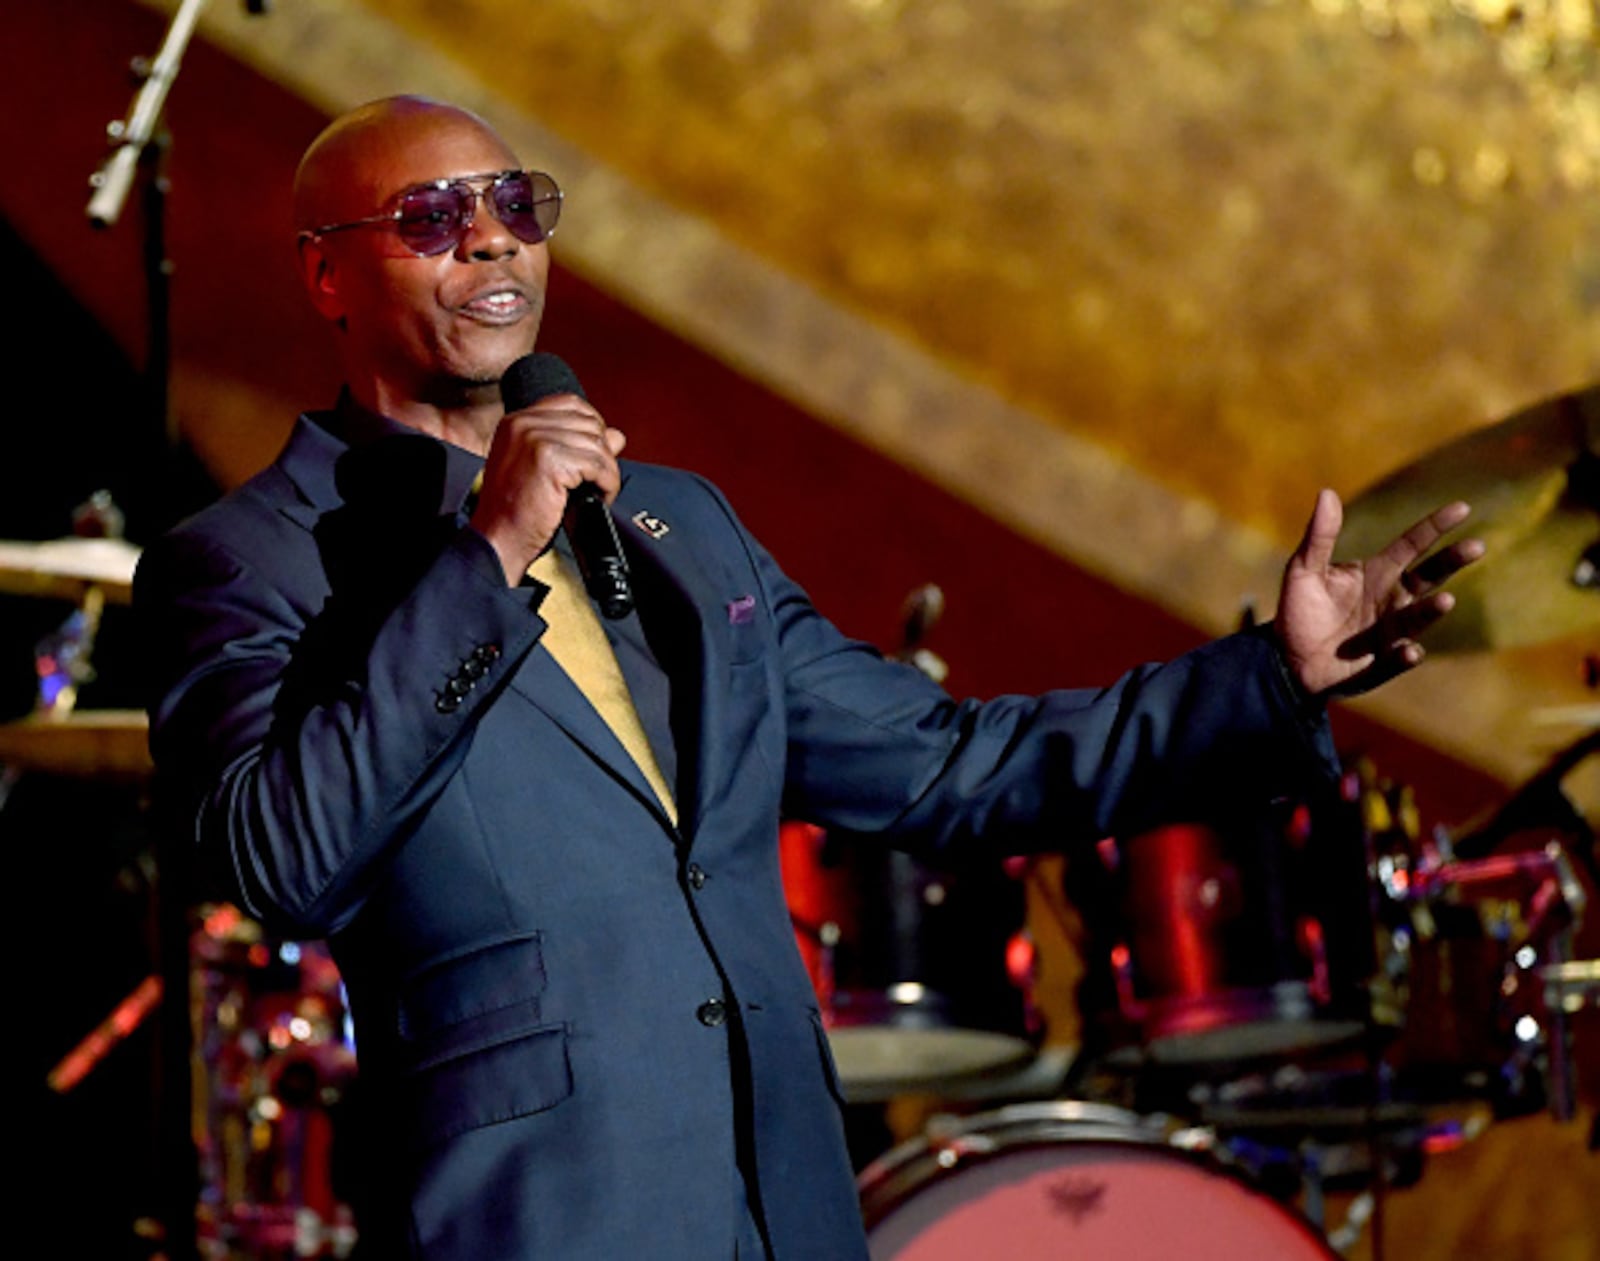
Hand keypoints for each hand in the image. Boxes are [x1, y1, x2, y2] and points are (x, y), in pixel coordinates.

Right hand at [469, 393, 625, 584]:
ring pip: (597, 444)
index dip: (592, 427)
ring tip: (598, 492)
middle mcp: (523, 424)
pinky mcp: (550, 460)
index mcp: (517, 421)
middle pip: (588, 423)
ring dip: (607, 472)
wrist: (497, 539)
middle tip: (599, 480)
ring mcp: (535, 438)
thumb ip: (577, 446)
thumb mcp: (545, 469)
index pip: (571, 404)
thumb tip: (616, 436)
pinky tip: (599, 497)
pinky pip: (598, 465)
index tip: (596, 453)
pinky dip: (607, 484)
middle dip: (602, 452)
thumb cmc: (516, 511)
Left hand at [1274, 489, 1484, 697]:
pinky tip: (1410, 651)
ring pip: (1417, 619)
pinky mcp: (1379, 665)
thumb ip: (1319, 537)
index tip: (1463, 507)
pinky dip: (1405, 657)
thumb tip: (1326, 492)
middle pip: (1429, 578)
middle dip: (1451, 562)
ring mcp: (1389, 633)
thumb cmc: (1299, 611)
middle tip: (1477, 546)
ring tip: (1446, 600)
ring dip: (1430, 611)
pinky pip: (1397, 660)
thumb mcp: (1302, 570)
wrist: (1287, 660)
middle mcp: (1391, 601)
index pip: (1412, 545)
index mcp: (1377, 573)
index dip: (1435, 526)